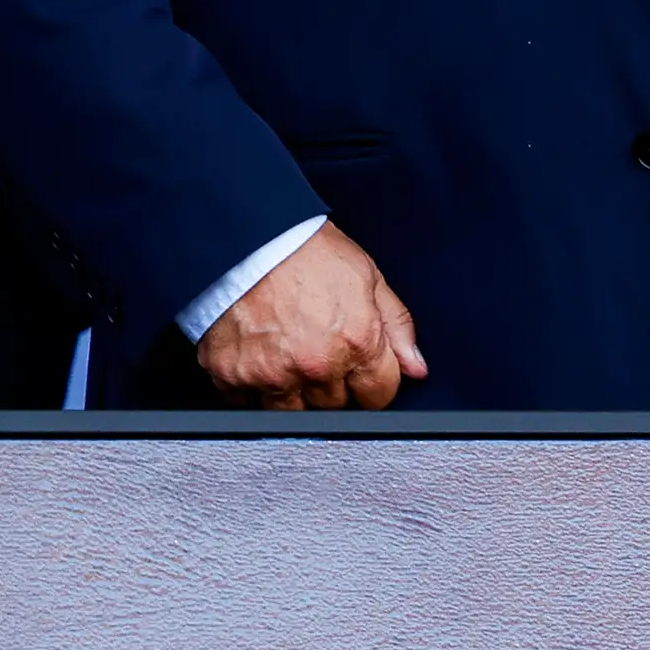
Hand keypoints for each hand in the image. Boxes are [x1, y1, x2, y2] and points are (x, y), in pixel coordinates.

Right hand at [198, 223, 427, 409]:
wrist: (249, 236)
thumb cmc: (306, 249)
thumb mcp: (368, 276)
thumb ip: (396, 327)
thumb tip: (416, 367)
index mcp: (355, 341)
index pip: (379, 396)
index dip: (373, 382)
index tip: (362, 371)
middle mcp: (316, 364)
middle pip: (337, 406)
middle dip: (333, 384)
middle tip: (318, 349)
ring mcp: (272, 375)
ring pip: (294, 414)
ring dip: (294, 391)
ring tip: (287, 351)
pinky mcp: (233, 377)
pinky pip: (248, 404)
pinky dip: (253, 387)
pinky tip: (258, 355)